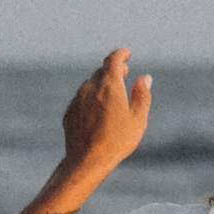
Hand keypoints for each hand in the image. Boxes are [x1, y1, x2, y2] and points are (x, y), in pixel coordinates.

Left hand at [59, 47, 151, 188]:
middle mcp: (90, 87)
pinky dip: (91, 99)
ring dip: (101, 85)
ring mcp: (77, 99)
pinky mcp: (70, 112)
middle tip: (124, 74)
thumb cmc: (117, 140)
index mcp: (109, 84)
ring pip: (90, 85)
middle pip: (101, 71)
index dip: (121, 54)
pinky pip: (81, 99)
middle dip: (113, 70)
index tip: (126, 54)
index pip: (113, 59)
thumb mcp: (138, 118)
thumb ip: (142, 95)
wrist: (87, 160)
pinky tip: (98, 113)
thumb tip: (144, 78)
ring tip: (112, 96)